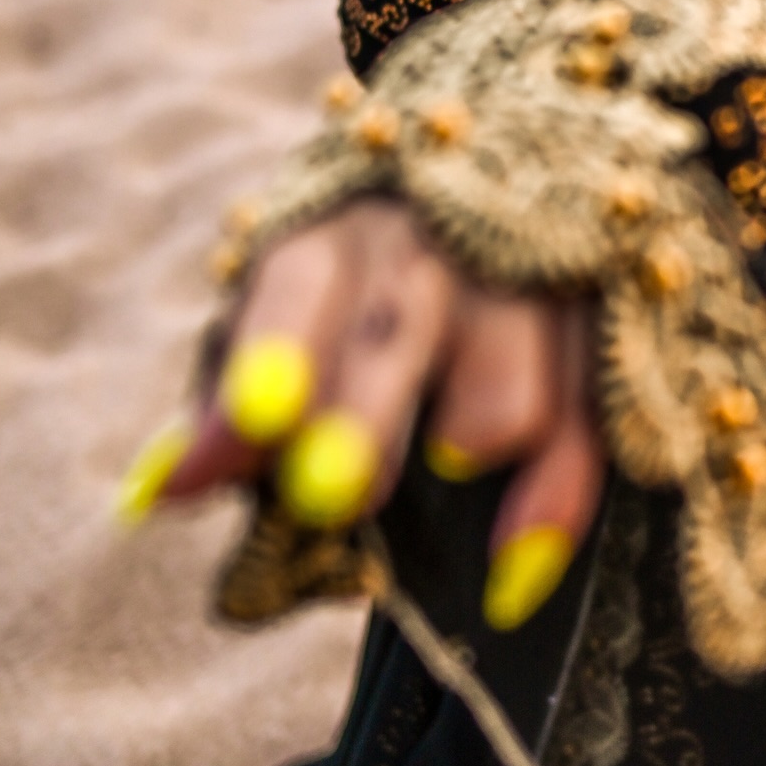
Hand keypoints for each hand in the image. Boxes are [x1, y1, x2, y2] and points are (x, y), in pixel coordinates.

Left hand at [124, 198, 603, 629]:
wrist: (506, 189)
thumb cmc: (364, 290)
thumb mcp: (284, 320)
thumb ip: (229, 405)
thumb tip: (159, 491)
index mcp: (339, 236)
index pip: (299, 292)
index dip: (273, 359)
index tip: (252, 425)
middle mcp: (439, 244)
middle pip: (402, 335)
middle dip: (364, 423)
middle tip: (332, 498)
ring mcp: (533, 282)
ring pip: (506, 398)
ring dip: (465, 453)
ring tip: (442, 470)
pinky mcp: (606, 326)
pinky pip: (588, 436)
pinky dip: (551, 511)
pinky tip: (510, 576)